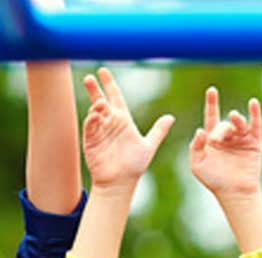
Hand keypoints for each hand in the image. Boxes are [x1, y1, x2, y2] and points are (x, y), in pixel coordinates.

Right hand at [81, 68, 174, 190]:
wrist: (121, 182)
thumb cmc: (134, 165)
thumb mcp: (149, 145)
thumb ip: (158, 131)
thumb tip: (170, 118)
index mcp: (123, 120)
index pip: (115, 97)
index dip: (109, 84)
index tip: (103, 71)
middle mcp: (110, 123)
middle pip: (100, 101)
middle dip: (95, 89)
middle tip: (90, 78)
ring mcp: (99, 132)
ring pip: (95, 112)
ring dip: (96, 105)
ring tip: (100, 103)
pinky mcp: (91, 141)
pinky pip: (90, 126)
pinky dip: (91, 119)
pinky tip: (95, 115)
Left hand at [188, 87, 261, 199]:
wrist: (234, 192)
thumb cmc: (214, 181)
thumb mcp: (198, 164)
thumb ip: (196, 147)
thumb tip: (200, 130)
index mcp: (212, 139)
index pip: (211, 117)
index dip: (211, 103)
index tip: (211, 90)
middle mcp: (227, 136)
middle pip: (223, 124)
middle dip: (219, 130)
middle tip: (216, 141)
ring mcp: (241, 138)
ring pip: (238, 123)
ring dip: (235, 120)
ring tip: (233, 117)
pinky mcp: (254, 142)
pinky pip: (255, 124)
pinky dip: (255, 113)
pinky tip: (253, 103)